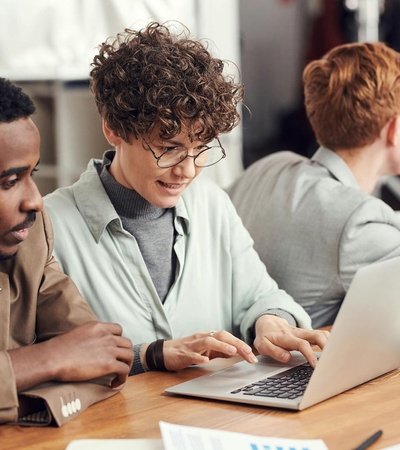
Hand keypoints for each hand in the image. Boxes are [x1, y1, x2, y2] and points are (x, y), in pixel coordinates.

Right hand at [9, 321, 132, 390]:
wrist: (53, 358)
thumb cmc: (58, 349)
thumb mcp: (77, 333)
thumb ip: (89, 337)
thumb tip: (88, 346)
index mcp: (98, 327)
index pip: (118, 329)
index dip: (118, 340)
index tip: (114, 349)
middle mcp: (107, 336)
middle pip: (127, 343)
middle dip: (124, 354)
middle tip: (118, 363)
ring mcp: (109, 349)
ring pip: (129, 356)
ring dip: (126, 365)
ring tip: (118, 374)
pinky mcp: (108, 364)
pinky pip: (124, 370)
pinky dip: (123, 378)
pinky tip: (114, 383)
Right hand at [156, 330, 257, 370]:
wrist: (165, 352)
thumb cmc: (188, 350)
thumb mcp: (207, 350)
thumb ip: (221, 350)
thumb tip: (238, 352)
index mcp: (209, 337)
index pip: (228, 337)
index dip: (241, 344)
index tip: (252, 355)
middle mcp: (203, 338)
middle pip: (221, 336)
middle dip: (236, 343)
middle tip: (248, 353)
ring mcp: (193, 345)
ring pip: (208, 341)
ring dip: (221, 346)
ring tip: (232, 351)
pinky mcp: (183, 353)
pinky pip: (192, 354)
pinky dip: (199, 357)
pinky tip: (206, 361)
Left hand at [253, 315, 328, 367]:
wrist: (267, 322)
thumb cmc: (266, 336)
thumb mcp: (262, 345)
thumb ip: (274, 351)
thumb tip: (287, 357)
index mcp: (286, 337)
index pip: (302, 344)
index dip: (310, 355)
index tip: (316, 366)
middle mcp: (297, 333)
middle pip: (317, 335)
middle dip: (328, 346)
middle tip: (333, 361)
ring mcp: (304, 333)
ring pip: (321, 334)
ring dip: (331, 343)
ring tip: (336, 357)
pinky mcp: (308, 334)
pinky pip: (321, 335)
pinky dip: (330, 342)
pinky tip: (333, 351)